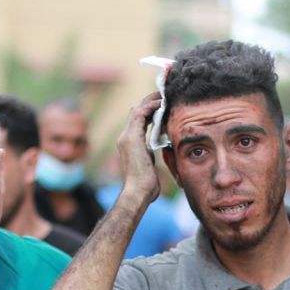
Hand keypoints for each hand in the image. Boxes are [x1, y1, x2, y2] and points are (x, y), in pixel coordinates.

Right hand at [116, 92, 162, 207]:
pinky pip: (141, 114)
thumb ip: (150, 156)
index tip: (162, 106)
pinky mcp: (131, 138)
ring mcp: (126, 137)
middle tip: (164, 95)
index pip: (138, 121)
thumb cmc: (146, 187)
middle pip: (136, 112)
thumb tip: (159, 154)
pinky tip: (162, 103)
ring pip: (137, 109)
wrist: (137, 194)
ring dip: (151, 100)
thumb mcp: (149, 165)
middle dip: (150, 102)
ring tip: (164, 94)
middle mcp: (124, 138)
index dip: (149, 111)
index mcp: (129, 144)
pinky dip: (151, 106)